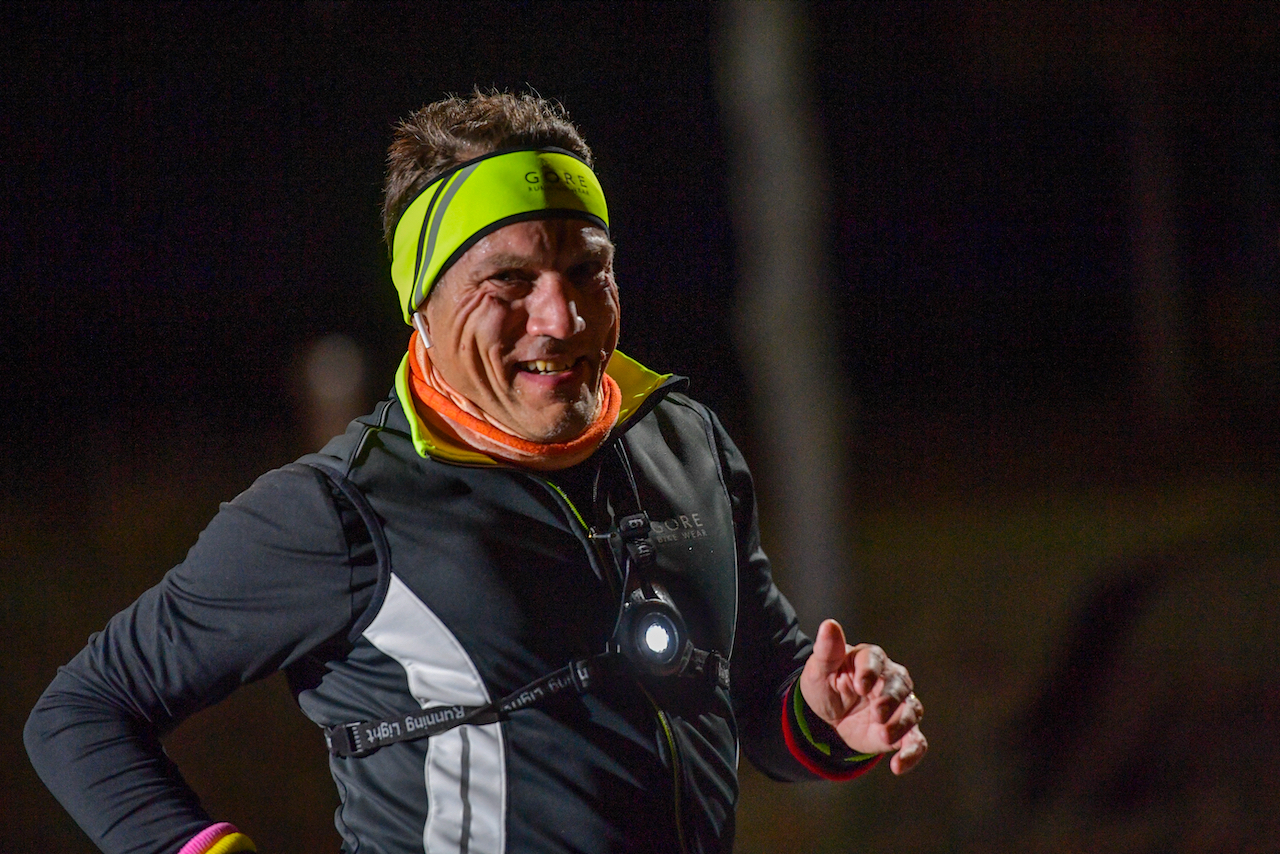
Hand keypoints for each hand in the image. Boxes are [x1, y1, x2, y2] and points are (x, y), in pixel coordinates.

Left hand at [798, 619, 927, 774]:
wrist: (829, 715)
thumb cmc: (826, 683)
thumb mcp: (820, 669)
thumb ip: (827, 650)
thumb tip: (829, 624)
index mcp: (870, 660)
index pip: (875, 661)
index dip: (870, 672)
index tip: (860, 685)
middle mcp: (890, 680)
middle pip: (899, 685)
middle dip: (890, 698)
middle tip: (877, 711)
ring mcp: (899, 706)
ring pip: (912, 711)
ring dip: (901, 724)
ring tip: (884, 736)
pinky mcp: (901, 731)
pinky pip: (915, 741)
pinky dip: (912, 753)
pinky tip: (898, 766)